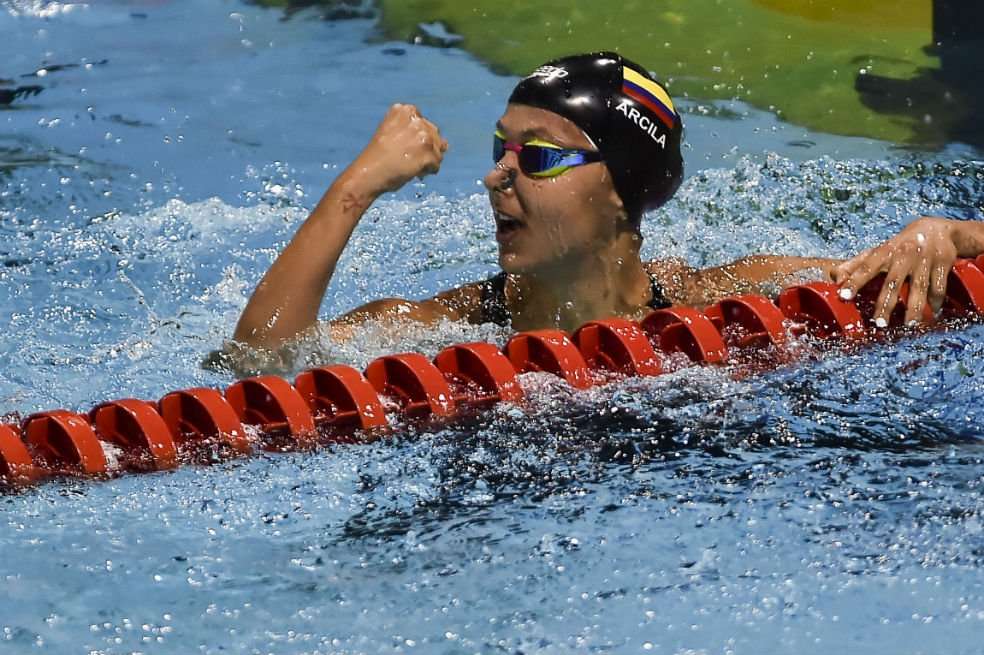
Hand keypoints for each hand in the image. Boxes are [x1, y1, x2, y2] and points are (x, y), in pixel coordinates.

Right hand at [351, 103, 447, 195]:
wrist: (368, 173)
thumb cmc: (378, 156)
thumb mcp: (392, 133)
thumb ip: (414, 131)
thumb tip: (446, 144)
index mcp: (404, 110)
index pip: (423, 123)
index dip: (416, 138)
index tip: (404, 147)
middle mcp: (416, 119)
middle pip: (434, 135)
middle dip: (425, 148)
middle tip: (407, 159)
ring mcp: (423, 136)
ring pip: (438, 150)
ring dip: (427, 160)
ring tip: (410, 166)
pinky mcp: (428, 154)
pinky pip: (436, 165)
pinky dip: (428, 171)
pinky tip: (413, 172)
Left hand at [831, 216, 956, 324]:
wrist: (937, 229)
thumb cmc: (899, 246)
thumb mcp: (878, 252)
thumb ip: (854, 265)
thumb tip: (833, 277)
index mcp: (884, 252)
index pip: (865, 267)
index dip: (854, 281)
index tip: (843, 296)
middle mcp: (903, 256)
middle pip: (893, 282)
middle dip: (886, 303)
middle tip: (879, 324)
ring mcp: (924, 260)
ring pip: (919, 287)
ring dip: (915, 307)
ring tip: (909, 325)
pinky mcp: (943, 264)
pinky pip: (939, 286)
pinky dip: (936, 301)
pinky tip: (933, 314)